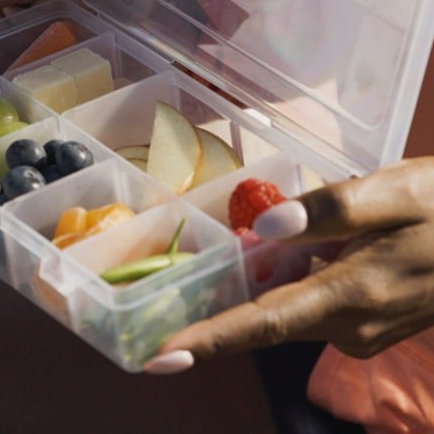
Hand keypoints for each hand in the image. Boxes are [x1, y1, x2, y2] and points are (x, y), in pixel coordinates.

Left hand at [144, 157, 433, 373]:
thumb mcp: (392, 192)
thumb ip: (328, 210)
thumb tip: (263, 226)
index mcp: (351, 294)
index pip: (263, 324)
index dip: (209, 341)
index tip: (159, 359)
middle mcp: (350, 325)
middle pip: (266, 320)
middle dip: (215, 312)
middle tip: (163, 294)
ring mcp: (362, 328)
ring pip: (287, 309)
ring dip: (250, 292)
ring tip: (207, 269)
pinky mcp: (369, 319)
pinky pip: (310, 303)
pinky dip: (284, 284)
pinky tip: (274, 254)